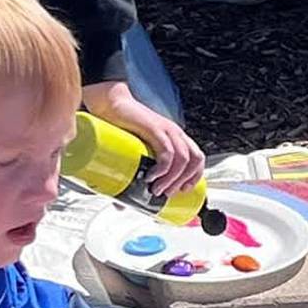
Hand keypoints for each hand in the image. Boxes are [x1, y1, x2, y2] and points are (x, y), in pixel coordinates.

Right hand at [82, 80, 204, 195]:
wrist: (110, 104)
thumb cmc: (119, 129)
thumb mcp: (131, 154)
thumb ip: (129, 176)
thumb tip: (121, 203)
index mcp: (175, 138)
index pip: (197, 158)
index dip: (194, 177)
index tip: (182, 191)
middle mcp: (175, 133)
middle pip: (194, 160)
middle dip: (183, 181)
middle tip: (166, 194)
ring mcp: (167, 130)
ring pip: (182, 159)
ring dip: (171, 179)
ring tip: (156, 189)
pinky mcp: (154, 128)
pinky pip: (167, 152)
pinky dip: (162, 168)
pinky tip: (151, 176)